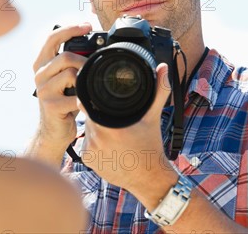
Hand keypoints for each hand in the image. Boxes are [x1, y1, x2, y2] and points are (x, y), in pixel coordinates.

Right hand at [32, 23, 91, 151]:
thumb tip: (95, 47)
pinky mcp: (51, 105)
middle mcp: (39, 75)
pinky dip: (85, 99)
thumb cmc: (64, 102)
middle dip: (84, 61)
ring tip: (87, 89)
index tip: (87, 25)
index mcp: (41, 65)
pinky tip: (85, 103)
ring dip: (85, 80)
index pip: (51, 38)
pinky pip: (75, 95)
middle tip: (94, 68)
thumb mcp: (65, 80)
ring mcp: (43, 90)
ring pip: (71, 74)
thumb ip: (72, 63)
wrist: (53, 132)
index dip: (70, 29)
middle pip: (65, 56)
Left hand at [77, 62, 175, 193]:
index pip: (88, 104)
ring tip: (111, 132)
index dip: (91, 99)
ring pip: (86, 130)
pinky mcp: (87, 161)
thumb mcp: (153, 117)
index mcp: (109, 127)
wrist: (149, 179)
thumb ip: (158, 90)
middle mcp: (97, 139)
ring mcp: (90, 151)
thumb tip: (162, 68)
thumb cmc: (151, 146)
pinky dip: (93, 142)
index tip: (96, 96)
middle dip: (96, 114)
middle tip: (111, 118)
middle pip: (87, 117)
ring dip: (93, 128)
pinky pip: (85, 145)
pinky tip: (106, 145)